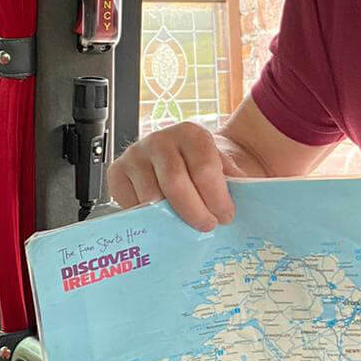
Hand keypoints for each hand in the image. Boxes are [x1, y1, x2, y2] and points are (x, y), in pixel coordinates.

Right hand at [108, 121, 244, 230]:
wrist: (185, 160)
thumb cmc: (208, 169)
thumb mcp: (230, 168)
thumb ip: (237, 183)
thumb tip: (242, 201)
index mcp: (191, 133)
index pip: (204, 168)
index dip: (216, 198)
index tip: (225, 216)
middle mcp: (160, 140)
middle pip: (175, 184)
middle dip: (194, 212)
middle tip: (206, 226)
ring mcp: (135, 154)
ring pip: (150, 196)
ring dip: (171, 218)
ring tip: (186, 225)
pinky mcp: (117, 172)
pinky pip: (129, 203)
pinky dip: (146, 218)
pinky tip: (163, 219)